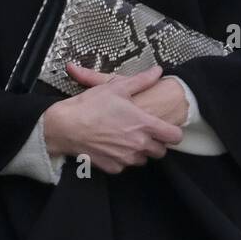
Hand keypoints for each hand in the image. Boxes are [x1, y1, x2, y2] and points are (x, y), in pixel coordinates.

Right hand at [42, 63, 182, 173]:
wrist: (65, 127)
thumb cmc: (91, 105)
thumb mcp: (116, 87)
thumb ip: (141, 80)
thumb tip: (158, 71)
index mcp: (144, 124)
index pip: (175, 137)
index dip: (173, 132)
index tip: (166, 128)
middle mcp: (139, 144)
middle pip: (161, 151)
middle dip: (155, 143)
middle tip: (143, 132)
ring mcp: (126, 158)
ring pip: (143, 160)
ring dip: (139, 152)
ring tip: (125, 138)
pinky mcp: (113, 167)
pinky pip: (124, 165)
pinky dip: (121, 158)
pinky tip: (111, 146)